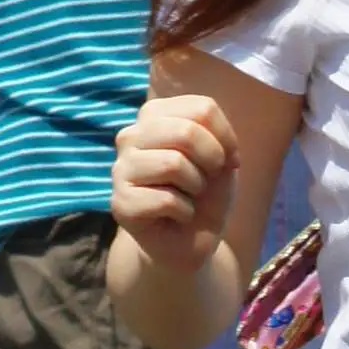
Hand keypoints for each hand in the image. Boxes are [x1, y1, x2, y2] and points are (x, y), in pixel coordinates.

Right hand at [112, 95, 238, 273]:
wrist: (190, 240)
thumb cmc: (205, 194)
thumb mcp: (221, 160)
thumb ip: (216, 138)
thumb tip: (207, 141)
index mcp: (155, 116)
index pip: (202, 108)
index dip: (227, 138)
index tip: (228, 160)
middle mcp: (132, 136)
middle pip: (186, 131)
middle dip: (212, 160)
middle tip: (207, 180)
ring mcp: (121, 168)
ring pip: (173, 164)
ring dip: (196, 187)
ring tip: (188, 196)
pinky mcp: (120, 202)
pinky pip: (167, 200)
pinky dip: (185, 212)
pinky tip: (177, 215)